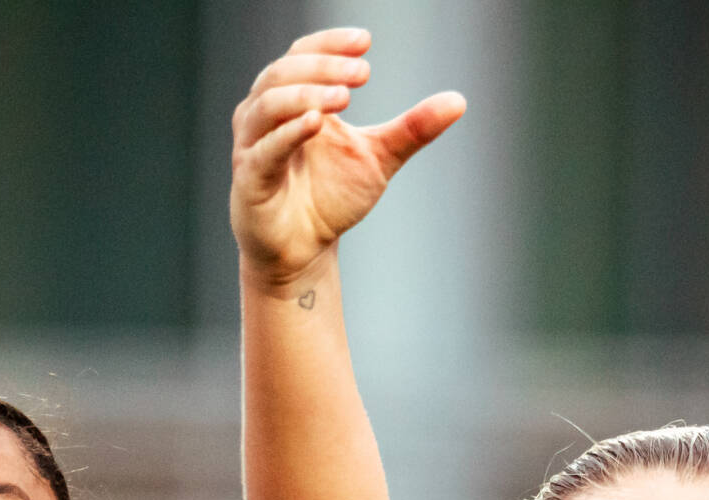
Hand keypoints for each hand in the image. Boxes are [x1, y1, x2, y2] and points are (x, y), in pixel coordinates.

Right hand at [230, 29, 464, 293]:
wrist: (304, 249)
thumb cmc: (331, 197)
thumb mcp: (379, 157)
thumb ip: (412, 129)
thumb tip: (458, 101)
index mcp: (294, 99)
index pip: (304, 55)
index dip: (330, 45)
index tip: (365, 41)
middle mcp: (266, 114)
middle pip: (285, 72)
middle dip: (324, 67)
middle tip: (362, 73)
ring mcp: (254, 144)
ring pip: (269, 104)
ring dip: (306, 94)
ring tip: (344, 96)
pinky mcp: (250, 178)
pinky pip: (265, 149)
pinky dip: (289, 133)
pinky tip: (316, 123)